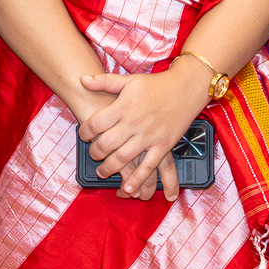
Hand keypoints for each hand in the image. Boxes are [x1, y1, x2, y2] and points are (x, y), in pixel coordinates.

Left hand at [76, 63, 211, 199]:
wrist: (186, 87)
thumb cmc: (156, 84)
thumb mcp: (129, 80)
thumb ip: (104, 81)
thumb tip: (82, 79)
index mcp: (123, 107)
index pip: (96, 123)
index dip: (85, 132)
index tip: (84, 136)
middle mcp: (134, 123)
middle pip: (106, 144)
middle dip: (95, 153)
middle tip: (93, 155)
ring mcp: (149, 136)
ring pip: (123, 158)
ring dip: (109, 169)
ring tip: (102, 172)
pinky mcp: (163, 146)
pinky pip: (148, 167)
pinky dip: (137, 179)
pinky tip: (128, 189)